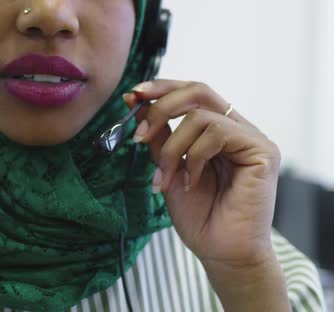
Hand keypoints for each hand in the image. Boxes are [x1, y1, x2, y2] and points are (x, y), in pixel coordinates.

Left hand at [124, 79, 280, 268]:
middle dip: (161, 106)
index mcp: (216, 129)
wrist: (220, 251)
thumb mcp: (168, 167)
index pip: (191, 94)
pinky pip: (218, 133)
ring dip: (172, 147)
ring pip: (201, 115)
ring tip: (165, 176)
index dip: (161, 89)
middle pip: (198, 91)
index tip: (132, 96)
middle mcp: (236, 128)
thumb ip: (158, 137)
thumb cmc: (198, 215)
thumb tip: (136, 104)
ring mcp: (251, 138)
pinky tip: (190, 181)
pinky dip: (194, 157)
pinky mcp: (262, 151)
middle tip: (139, 132)